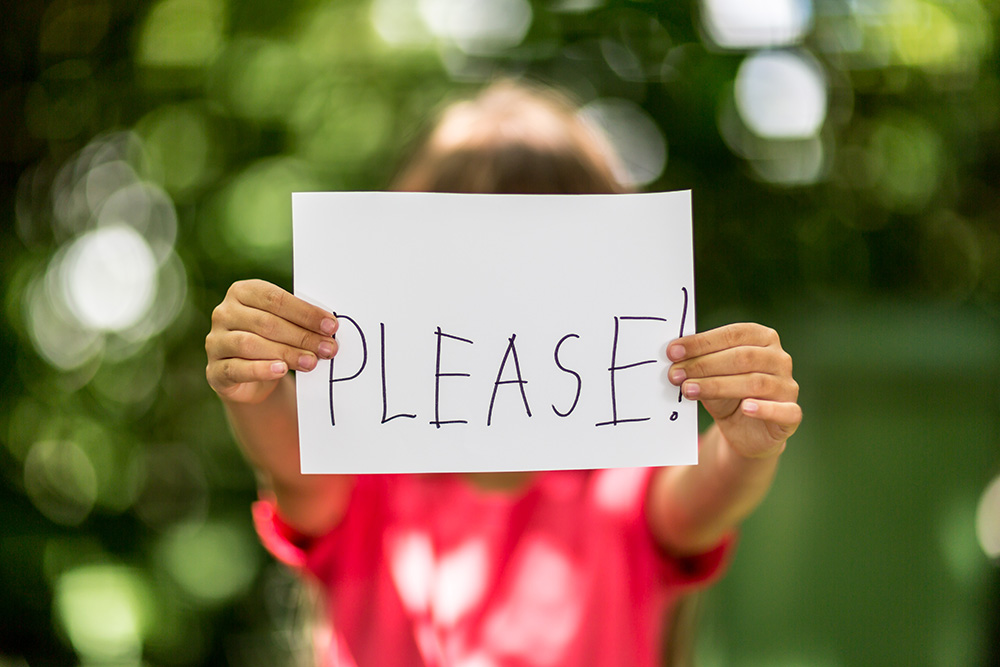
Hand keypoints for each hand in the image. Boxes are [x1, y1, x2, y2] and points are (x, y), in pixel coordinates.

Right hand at [205, 280, 338, 403]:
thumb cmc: (271, 341)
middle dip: (302, 336)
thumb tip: (329, 327)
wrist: (249, 377)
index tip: (331, 326)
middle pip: (266, 323)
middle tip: (327, 348)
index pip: (275, 299)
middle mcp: (224, 313)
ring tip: (311, 362)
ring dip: (287, 353)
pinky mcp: (214, 370)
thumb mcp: (284, 325)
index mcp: (242, 292)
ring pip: (251, 345)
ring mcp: (215, 341)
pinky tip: (281, 370)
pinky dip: (261, 369)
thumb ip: (299, 321)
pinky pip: (237, 368)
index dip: (305, 313)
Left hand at [666, 323, 800, 458]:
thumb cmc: (728, 395)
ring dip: (718, 385)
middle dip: (704, 365)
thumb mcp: (711, 376)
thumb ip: (699, 364)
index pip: (732, 335)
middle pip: (742, 357)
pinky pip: (784, 410)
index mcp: (762, 338)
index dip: (702, 342)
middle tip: (675, 373)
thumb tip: (674, 356)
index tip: (672, 352)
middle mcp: (779, 359)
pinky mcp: (792, 414)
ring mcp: (788, 386)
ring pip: (755, 382)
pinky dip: (764, 408)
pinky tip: (745, 408)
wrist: (745, 431)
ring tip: (689, 390)